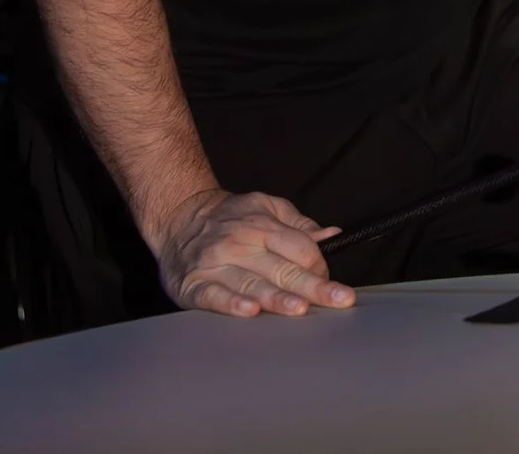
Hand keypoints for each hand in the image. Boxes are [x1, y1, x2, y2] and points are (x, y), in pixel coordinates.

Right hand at [151, 187, 356, 317]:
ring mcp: (216, 265)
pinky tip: (250, 312)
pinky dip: (231, 304)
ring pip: (252, 284)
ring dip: (277, 298)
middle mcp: (240, 244)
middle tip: (340, 299)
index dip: (320, 266)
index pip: (300, 248)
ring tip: (300, 309)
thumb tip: (333, 235)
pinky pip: (214, 296)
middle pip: (283, 268)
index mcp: (262, 225)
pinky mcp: (194, 284)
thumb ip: (299, 224)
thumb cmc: (229, 218)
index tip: (330, 281)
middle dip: (313, 286)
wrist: (178, 218)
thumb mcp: (266, 207)